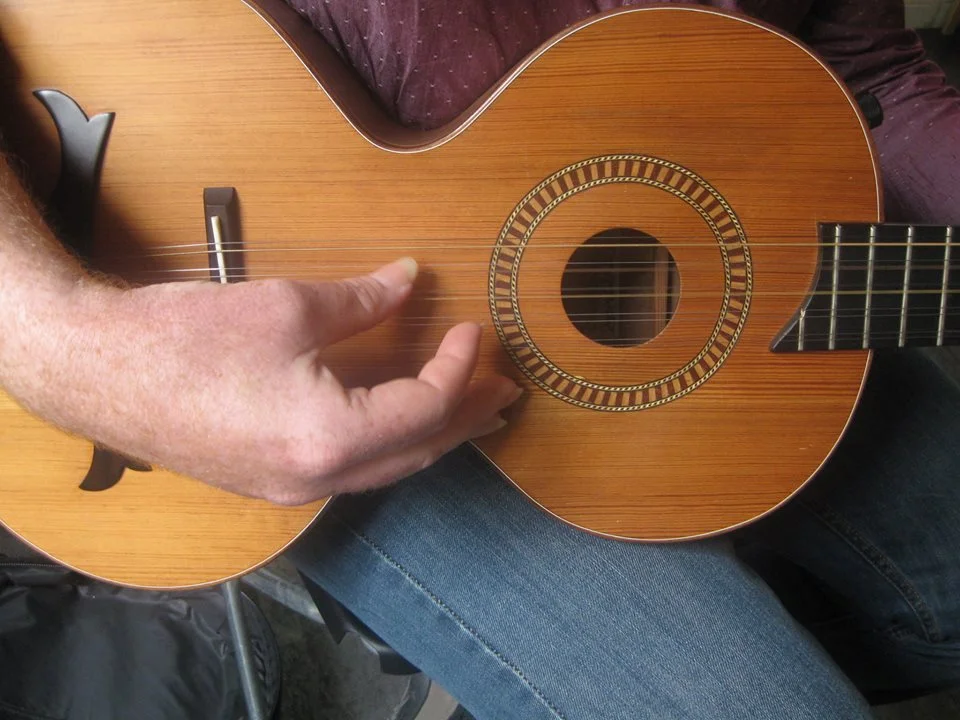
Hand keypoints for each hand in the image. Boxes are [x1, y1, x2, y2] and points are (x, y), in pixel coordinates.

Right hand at [11, 258, 520, 504]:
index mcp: (329, 439)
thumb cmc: (183, 338)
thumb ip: (362, 299)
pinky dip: (393, 443)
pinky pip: (356, 470)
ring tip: (474, 409)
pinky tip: (405, 421)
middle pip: (419, 452)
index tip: (474, 329)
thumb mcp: (287, 306)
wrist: (96, 371)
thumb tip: (409, 278)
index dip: (459, 366)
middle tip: (507, 392)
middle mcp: (319, 479)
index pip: (425, 408)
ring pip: (390, 468)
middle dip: (468, 417)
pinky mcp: (274, 482)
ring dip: (435, 434)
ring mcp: (294, 490)